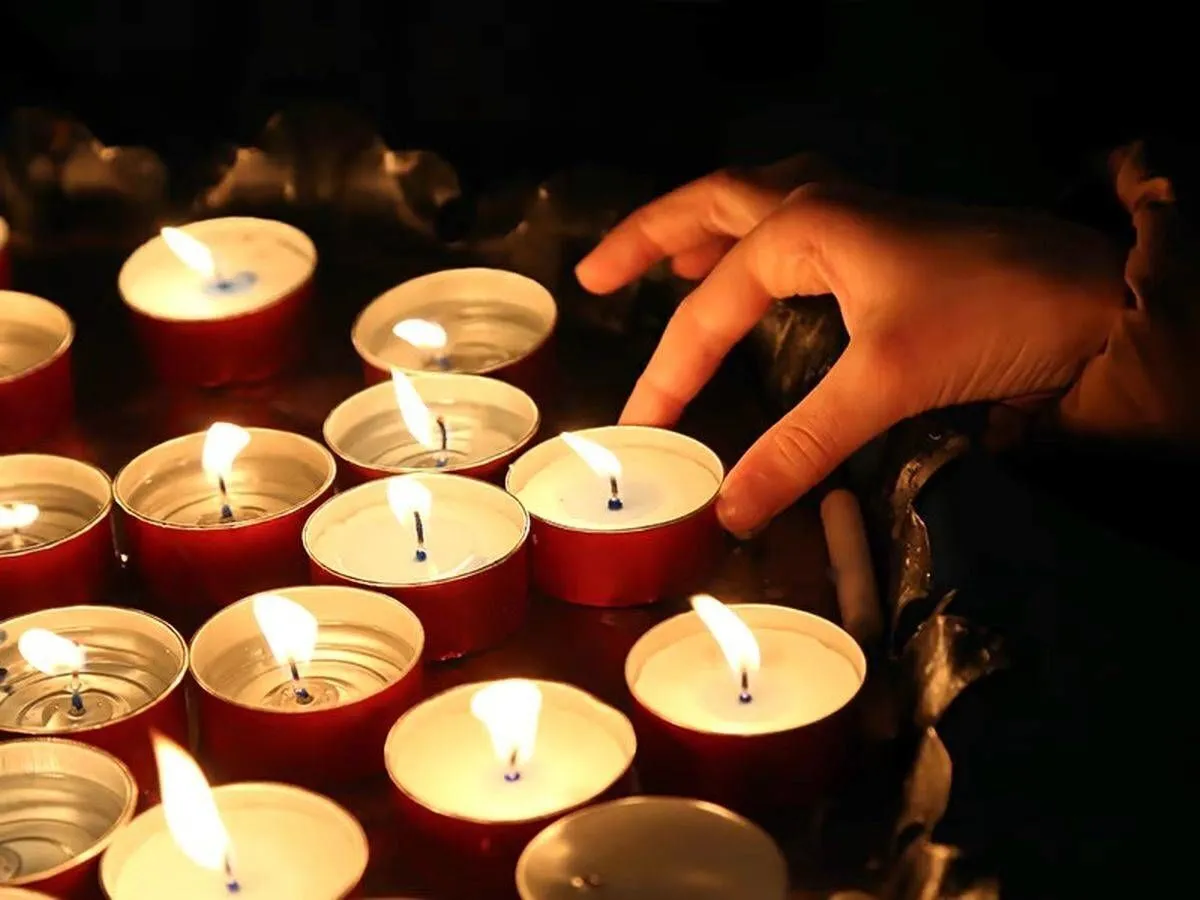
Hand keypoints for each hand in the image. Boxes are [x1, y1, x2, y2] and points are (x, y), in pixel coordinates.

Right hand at [581, 179, 1126, 534]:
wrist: (1099, 305)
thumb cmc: (991, 319)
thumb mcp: (885, 383)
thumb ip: (800, 444)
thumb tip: (732, 511)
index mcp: (810, 227)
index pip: (713, 306)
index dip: (669, 368)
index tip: (640, 425)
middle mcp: (826, 207)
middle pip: (713, 205)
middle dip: (649, 237)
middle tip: (596, 275)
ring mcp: (860, 217)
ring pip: (758, 202)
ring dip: (704, 226)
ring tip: (666, 262)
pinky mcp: (889, 243)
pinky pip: (800, 225)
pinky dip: (759, 240)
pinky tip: (761, 271)